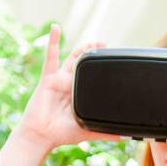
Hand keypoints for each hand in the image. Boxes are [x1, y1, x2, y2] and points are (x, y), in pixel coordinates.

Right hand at [18, 24, 119, 149]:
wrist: (42, 135)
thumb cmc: (61, 134)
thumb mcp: (88, 132)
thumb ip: (104, 132)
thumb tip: (124, 138)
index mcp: (79, 95)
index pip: (93, 79)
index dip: (101, 70)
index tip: (113, 61)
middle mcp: (70, 86)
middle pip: (84, 66)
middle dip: (94, 55)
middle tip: (106, 45)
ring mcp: (59, 80)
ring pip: (72, 60)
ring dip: (82, 49)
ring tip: (94, 41)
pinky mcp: (48, 77)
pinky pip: (50, 56)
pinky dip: (53, 41)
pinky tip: (56, 27)